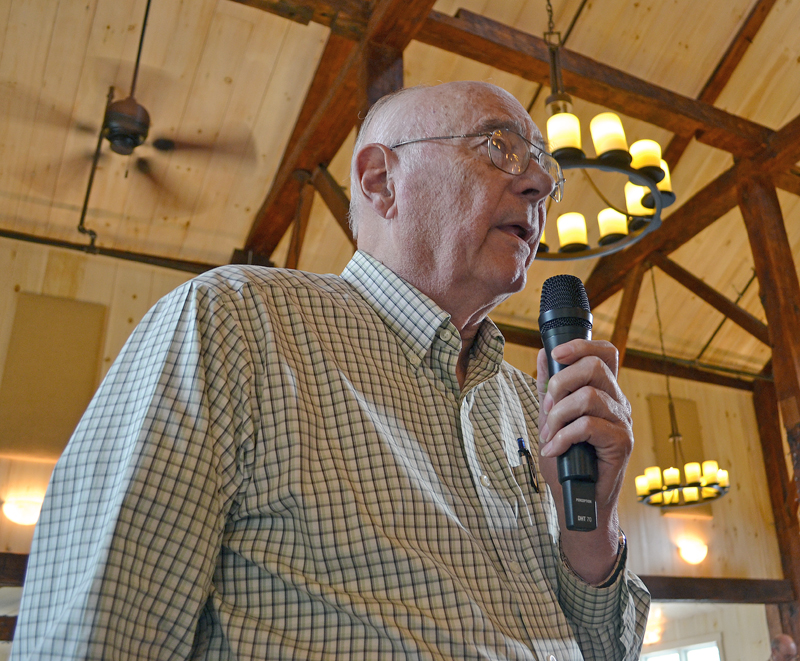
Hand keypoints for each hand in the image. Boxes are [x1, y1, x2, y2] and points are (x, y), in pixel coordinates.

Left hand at [536, 339, 633, 582]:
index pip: (605, 353)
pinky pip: (588, 426)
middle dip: (561, 382)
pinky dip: (563, 436)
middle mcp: (618, 403)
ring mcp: (622, 422)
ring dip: (558, 415)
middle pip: (595, 367)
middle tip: (547, 407)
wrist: (578, 500)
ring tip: (549, 435)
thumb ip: (550, 388)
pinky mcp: (621, 443)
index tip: (556, 354)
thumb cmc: (567, 460)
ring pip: (589, 396)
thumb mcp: (552, 418)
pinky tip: (554, 449)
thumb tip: (544, 355)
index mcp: (605, 392)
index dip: (582, 345)